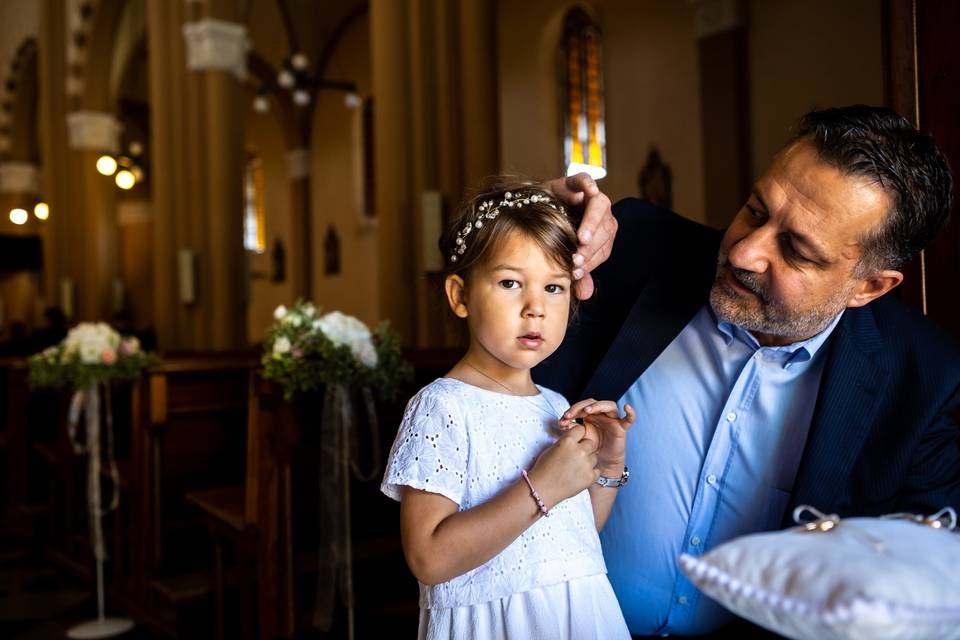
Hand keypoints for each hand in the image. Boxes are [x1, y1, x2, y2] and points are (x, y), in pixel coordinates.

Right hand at [527, 424, 597, 507]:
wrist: (542, 489)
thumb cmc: (543, 469)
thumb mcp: (553, 448)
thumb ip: (567, 442)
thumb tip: (576, 441)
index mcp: (567, 441)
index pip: (581, 429)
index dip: (579, 435)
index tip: (577, 440)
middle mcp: (579, 451)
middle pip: (591, 443)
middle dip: (585, 447)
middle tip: (577, 456)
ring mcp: (586, 464)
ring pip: (595, 457)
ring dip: (588, 461)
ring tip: (576, 468)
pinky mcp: (590, 477)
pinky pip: (597, 471)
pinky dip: (591, 473)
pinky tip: (580, 476)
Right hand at [542, 173, 616, 299]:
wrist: (535, 210)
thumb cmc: (553, 236)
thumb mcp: (564, 255)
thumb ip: (577, 274)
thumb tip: (586, 295)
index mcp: (603, 235)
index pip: (603, 249)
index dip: (591, 262)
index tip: (576, 271)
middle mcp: (601, 216)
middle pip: (605, 229)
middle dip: (591, 247)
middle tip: (576, 258)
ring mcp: (590, 197)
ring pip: (600, 207)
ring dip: (592, 223)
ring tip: (581, 238)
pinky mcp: (576, 182)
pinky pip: (585, 180)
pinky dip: (588, 184)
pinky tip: (590, 191)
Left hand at [559, 399, 634, 473]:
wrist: (602, 462)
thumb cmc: (592, 447)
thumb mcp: (580, 437)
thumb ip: (572, 428)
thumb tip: (562, 422)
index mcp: (591, 414)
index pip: (582, 406)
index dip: (572, 410)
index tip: (562, 419)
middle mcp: (602, 414)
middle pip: (592, 403)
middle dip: (579, 407)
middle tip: (569, 415)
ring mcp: (613, 419)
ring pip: (608, 406)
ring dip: (597, 406)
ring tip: (587, 410)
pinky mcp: (622, 428)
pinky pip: (629, 419)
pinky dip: (631, 413)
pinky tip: (627, 407)